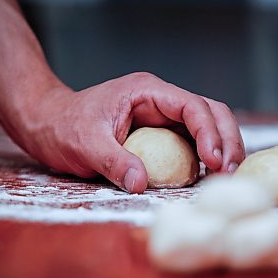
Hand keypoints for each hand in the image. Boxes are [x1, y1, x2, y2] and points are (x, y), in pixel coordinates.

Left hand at [14, 72, 244, 192]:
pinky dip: (206, 157)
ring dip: (222, 148)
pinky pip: (192, 142)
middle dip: (226, 139)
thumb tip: (142, 185)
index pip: (192, 106)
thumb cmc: (61, 127)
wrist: (46, 124)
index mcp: (147, 92)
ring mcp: (162, 117)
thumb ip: (114, 162)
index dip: (210, 132)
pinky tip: (207, 176)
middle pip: (210, 111)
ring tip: (226, 176)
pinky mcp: (160, 134)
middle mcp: (160, 101)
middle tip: (231, 172)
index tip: (215, 161)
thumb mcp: (84, 144)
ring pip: (207, 126)